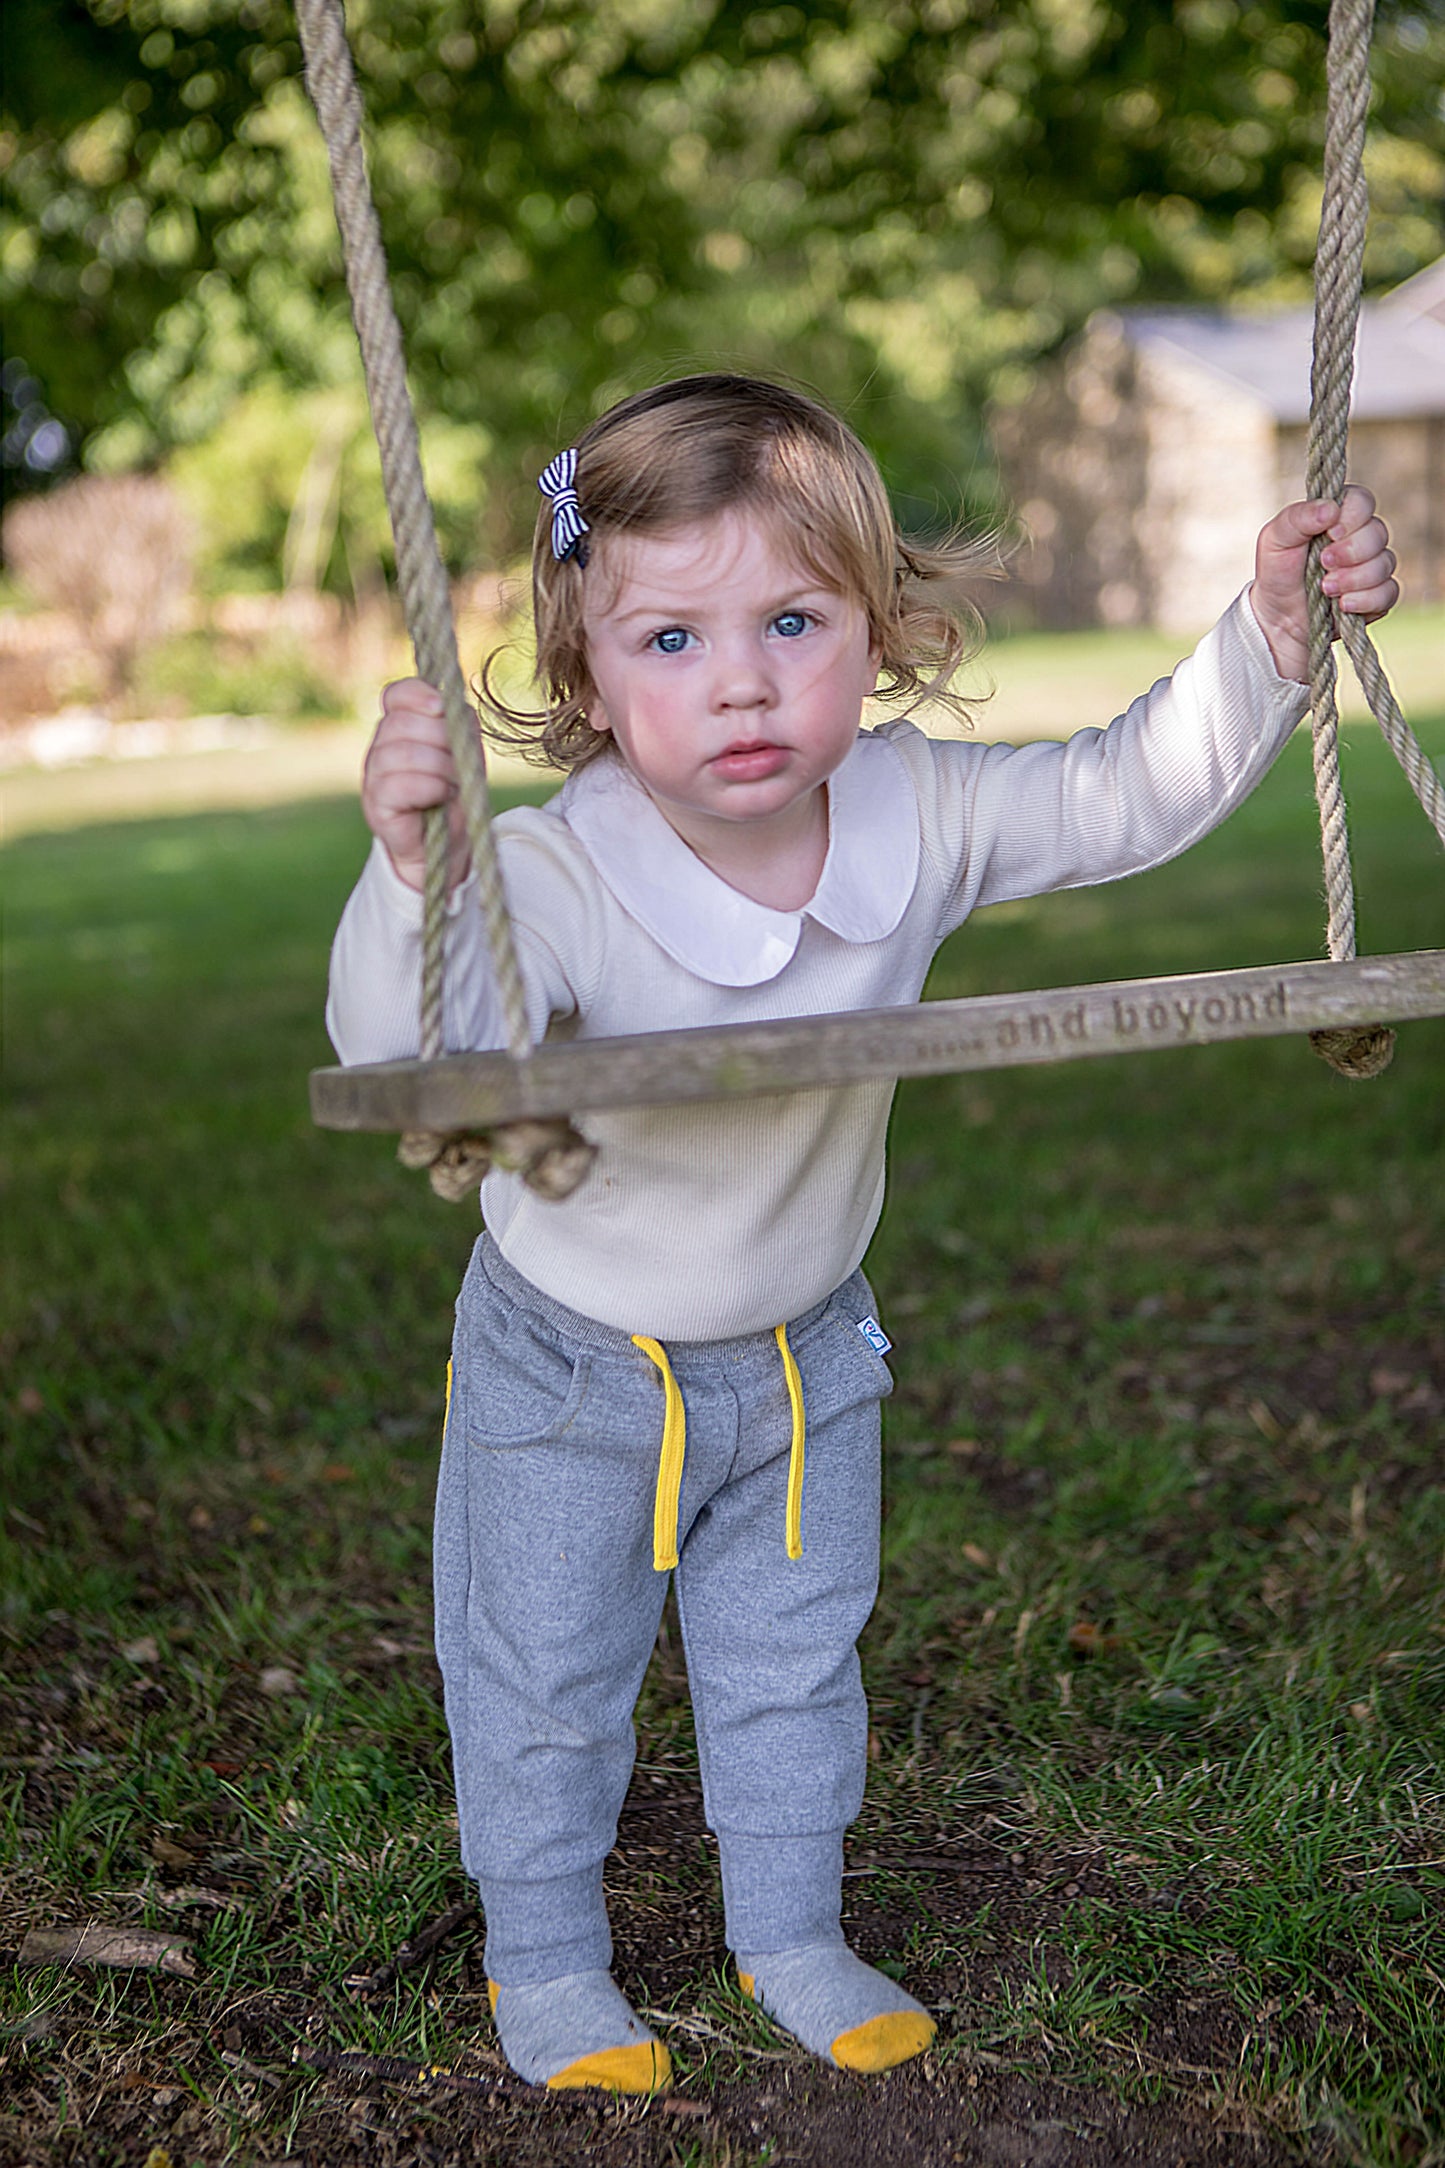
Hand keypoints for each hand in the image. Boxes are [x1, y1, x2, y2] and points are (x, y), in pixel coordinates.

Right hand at [361, 679, 472, 892]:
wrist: (447, 844)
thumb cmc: (455, 793)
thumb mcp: (465, 751)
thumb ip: (458, 722)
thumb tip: (449, 705)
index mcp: (401, 726)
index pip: (397, 694)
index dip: (418, 695)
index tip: (442, 708)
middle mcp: (381, 746)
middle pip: (402, 722)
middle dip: (441, 741)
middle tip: (457, 766)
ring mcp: (373, 774)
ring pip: (403, 753)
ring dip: (440, 768)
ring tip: (452, 785)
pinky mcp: (376, 803)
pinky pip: (400, 784)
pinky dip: (430, 788)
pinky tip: (441, 796)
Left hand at [1249, 486, 1398, 682]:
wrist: (1278, 619)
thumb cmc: (1277, 573)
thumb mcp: (1275, 540)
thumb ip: (1298, 518)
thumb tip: (1331, 508)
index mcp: (1338, 516)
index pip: (1362, 501)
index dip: (1352, 517)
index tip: (1329, 534)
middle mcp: (1361, 537)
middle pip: (1378, 533)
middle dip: (1350, 552)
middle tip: (1323, 564)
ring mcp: (1373, 566)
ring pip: (1384, 563)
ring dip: (1354, 578)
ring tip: (1326, 588)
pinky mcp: (1378, 595)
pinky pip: (1388, 592)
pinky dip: (1365, 600)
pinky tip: (1342, 605)